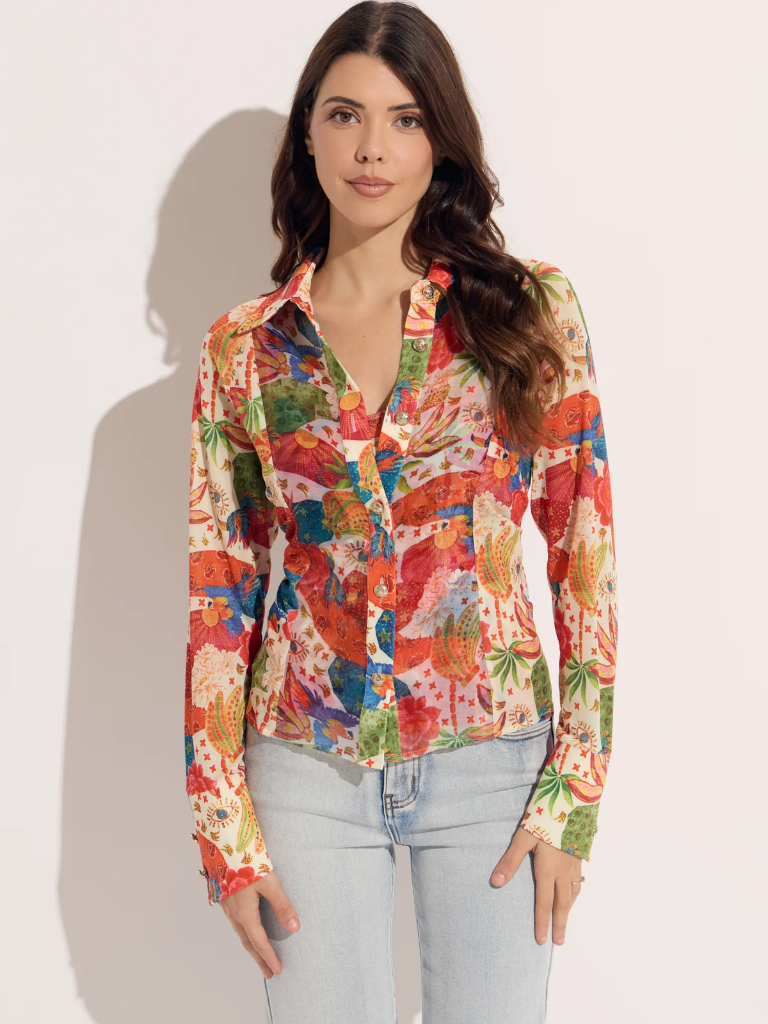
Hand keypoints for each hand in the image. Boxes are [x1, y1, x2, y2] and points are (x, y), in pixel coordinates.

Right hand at [219, 870, 299, 977]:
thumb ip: (282, 906)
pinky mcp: (225, 898)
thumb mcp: (270, 883)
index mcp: (245, 913)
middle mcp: (234, 913)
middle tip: (268, 973)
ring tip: (259, 956)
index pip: (259, 942)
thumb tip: (294, 928)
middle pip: (248, 942)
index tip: (277, 970)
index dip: (269, 957)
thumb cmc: (247, 862)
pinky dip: (244, 933)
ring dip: (251, 947)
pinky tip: (247, 929)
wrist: (223, 845)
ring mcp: (227, 907)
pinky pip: (235, 923)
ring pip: (240, 933)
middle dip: (259, 958)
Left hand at [490, 827, 583, 944]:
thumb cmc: (544, 817)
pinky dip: (576, 890)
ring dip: (569, 908)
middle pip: (562, 903)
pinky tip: (574, 889)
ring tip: (565, 919)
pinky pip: (579, 879)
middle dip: (560, 924)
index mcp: (547, 869)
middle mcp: (563, 871)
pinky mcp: (580, 853)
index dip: (542, 923)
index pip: (544, 903)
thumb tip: (495, 882)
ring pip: (573, 892)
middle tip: (559, 942)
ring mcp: (574, 862)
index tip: (542, 940)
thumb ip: (510, 861)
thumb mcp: (523, 837)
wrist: (572, 800)